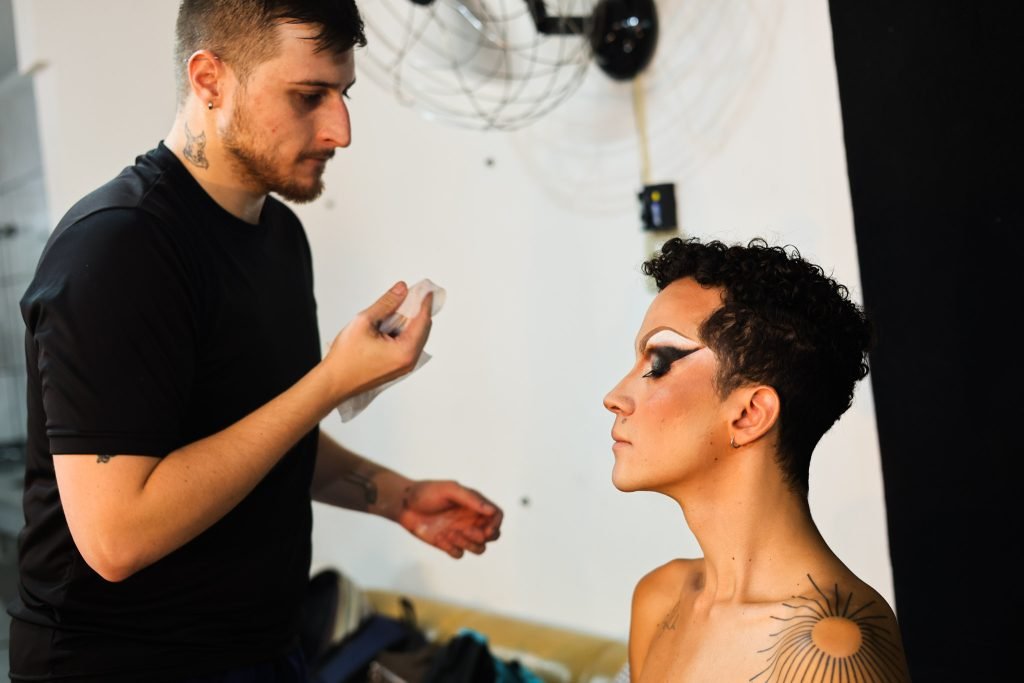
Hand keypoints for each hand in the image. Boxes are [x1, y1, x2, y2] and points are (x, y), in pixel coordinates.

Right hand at [322, 282, 432, 402]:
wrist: (333, 382)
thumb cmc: (346, 357)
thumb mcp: (365, 321)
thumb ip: (387, 303)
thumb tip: (402, 289)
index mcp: (406, 351)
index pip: (423, 320)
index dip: (424, 302)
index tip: (426, 289)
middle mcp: (409, 361)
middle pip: (422, 329)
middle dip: (416, 311)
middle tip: (408, 294)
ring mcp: (404, 367)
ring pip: (414, 338)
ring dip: (408, 322)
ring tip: (396, 308)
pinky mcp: (397, 369)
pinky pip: (406, 346)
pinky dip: (402, 333)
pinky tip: (390, 324)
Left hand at [397, 480, 502, 558]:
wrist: (403, 504)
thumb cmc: (426, 492)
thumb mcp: (450, 490)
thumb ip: (471, 499)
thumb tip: (492, 511)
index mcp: (474, 505)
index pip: (497, 516)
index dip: (496, 524)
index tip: (487, 529)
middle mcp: (471, 519)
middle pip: (493, 536)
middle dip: (485, 537)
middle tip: (468, 531)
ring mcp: (460, 533)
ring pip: (479, 548)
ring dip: (468, 544)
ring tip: (450, 533)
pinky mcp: (448, 544)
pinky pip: (459, 554)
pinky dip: (452, 548)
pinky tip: (439, 537)